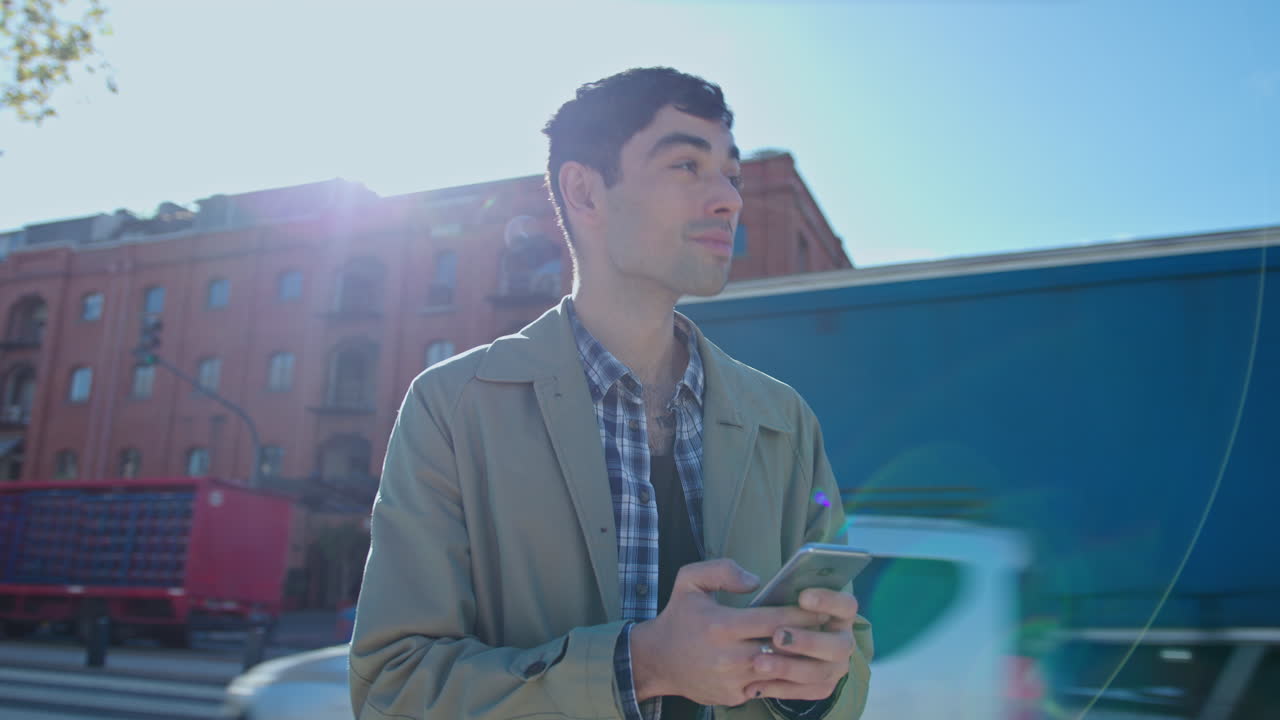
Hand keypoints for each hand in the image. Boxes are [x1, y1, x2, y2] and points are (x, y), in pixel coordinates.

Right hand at [630, 559, 829, 706]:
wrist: (658, 660)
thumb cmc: (679, 616)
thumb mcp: (689, 580)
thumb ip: (722, 570)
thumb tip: (756, 581)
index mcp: (721, 625)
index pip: (774, 620)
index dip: (801, 615)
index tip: (820, 609)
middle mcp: (729, 656)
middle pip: (782, 648)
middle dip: (808, 637)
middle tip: (828, 627)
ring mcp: (732, 680)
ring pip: (780, 670)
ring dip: (800, 659)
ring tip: (818, 646)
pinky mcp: (733, 696)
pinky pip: (768, 687)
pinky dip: (782, 676)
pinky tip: (796, 664)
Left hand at [742, 588, 860, 701]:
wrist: (781, 643)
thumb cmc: (776, 611)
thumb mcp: (771, 592)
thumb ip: (760, 583)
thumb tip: (750, 582)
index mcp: (839, 612)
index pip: (846, 605)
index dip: (828, 601)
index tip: (802, 596)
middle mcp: (843, 640)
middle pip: (838, 646)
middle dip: (808, 641)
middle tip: (777, 636)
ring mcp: (835, 666)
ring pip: (819, 672)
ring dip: (789, 668)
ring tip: (758, 663)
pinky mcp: (821, 686)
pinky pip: (805, 692)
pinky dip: (779, 689)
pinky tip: (754, 685)